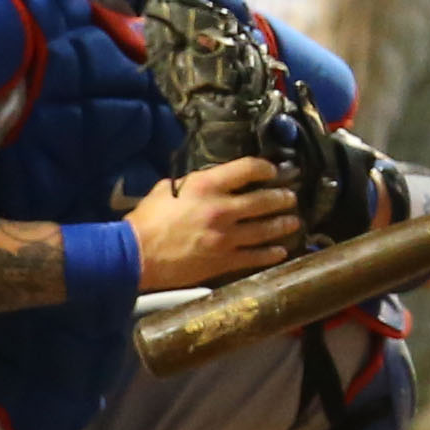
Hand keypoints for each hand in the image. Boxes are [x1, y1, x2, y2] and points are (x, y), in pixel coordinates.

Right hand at [130, 155, 300, 289]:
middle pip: (264, 200)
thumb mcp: (167, 189)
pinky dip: (271, 253)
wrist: (136, 256)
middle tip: (290, 198)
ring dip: (283, 225)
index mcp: (206, 186)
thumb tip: (208, 180)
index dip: (265, 168)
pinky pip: (255, 257)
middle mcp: (221, 209)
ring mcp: (226, 237)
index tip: (272, 170)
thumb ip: (193, 183)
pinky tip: (281, 250)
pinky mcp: (224, 261)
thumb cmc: (147, 220)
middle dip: (282, 198)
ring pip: (265, 229)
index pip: (247, 169)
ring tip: (293, 222)